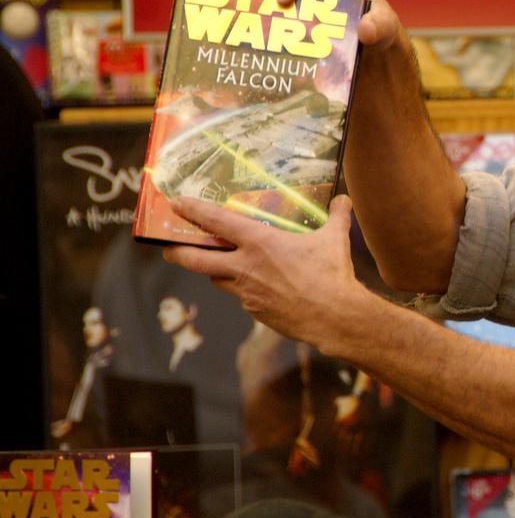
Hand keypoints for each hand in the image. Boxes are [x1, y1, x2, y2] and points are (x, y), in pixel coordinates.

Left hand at [162, 195, 379, 356]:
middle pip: (196, 260)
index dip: (193, 210)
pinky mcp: (255, 312)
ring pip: (218, 280)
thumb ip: (337, 216)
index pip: (216, 222)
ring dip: (214, 272)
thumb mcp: (335, 239)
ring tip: (219, 265)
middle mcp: (245, 267)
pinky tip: (259, 287)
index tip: (177, 203)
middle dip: (176, 252)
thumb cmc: (332, 275)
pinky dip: (244, 290)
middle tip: (168, 248)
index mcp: (260, 243)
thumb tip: (343, 199)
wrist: (335, 318)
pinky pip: (242, 297)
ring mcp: (247, 293)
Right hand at [274, 0, 402, 51]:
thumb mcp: (385, 23)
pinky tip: (278, 56)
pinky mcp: (302, 24)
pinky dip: (280, 40)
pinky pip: (285, 29)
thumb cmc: (380, 23)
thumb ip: (379, 25)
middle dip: (273, 2)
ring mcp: (306, 5)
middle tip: (271, 24)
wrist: (377, 45)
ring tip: (269, 42)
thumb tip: (365, 31)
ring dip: (273, 23)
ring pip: (280, 8)